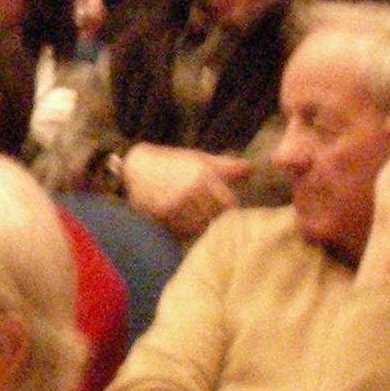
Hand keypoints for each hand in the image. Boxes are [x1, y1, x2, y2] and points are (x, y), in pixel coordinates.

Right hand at [119, 145, 251, 240]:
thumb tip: (252, 169)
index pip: (229, 204)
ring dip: (198, 225)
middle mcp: (190, 189)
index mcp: (203, 174)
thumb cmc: (174, 162)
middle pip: (214, 218)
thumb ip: (227, 166)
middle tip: (205, 212)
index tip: (222, 207)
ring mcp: (175, 203)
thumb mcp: (200, 159)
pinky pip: (181, 231)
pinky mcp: (161, 215)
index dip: (228, 208)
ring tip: (192, 216)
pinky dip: (183, 229)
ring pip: (198, 227)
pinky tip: (179, 219)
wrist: (137, 166)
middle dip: (212, 217)